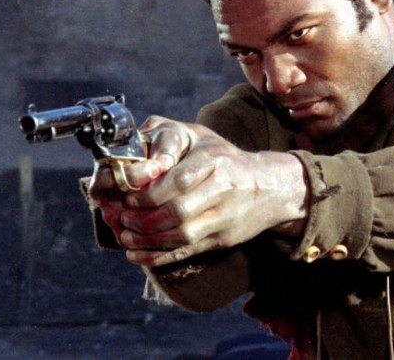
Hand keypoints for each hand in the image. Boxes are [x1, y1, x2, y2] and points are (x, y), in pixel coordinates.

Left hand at [117, 117, 308, 266]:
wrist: (271, 186)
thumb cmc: (226, 158)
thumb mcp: (201, 136)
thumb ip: (168, 137)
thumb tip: (134, 150)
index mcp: (214, 161)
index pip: (179, 180)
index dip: (150, 192)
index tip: (129, 196)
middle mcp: (222, 189)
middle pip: (179, 211)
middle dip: (144, 219)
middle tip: (122, 218)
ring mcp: (224, 217)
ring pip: (182, 235)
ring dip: (148, 240)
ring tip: (126, 236)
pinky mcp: (222, 239)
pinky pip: (187, 251)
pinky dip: (159, 256)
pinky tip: (137, 254)